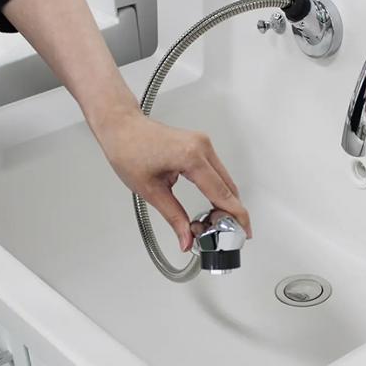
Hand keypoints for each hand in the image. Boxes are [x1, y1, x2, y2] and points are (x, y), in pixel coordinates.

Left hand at [95, 109, 251, 251]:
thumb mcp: (150, 191)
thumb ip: (174, 217)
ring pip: (225, 180)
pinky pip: (217, 171)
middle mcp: (202, 147)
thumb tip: (186, 238)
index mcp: (191, 157)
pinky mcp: (201, 145)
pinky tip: (211, 204)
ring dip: (224, 201)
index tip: (244, 231)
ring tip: (213, 221)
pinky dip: (218, 189)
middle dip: (231, 212)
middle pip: (228, 187)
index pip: (222, 193)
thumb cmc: (128, 150)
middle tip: (225, 233)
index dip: (236, 215)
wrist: (121, 127)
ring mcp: (203, 144)